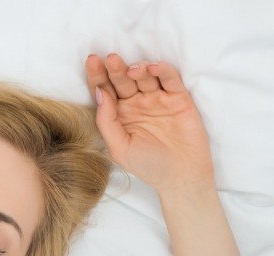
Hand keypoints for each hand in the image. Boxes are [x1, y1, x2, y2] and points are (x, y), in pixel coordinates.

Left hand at [86, 54, 213, 193]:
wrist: (181, 176)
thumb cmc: (147, 165)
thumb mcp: (120, 148)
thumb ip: (106, 121)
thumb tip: (99, 92)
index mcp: (120, 114)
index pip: (106, 90)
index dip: (98, 76)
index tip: (92, 61)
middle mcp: (137, 103)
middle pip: (123, 80)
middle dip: (116, 69)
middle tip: (111, 60)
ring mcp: (158, 99)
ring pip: (145, 76)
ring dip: (138, 68)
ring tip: (132, 70)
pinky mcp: (178, 98)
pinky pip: (169, 79)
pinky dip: (162, 70)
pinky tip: (153, 68)